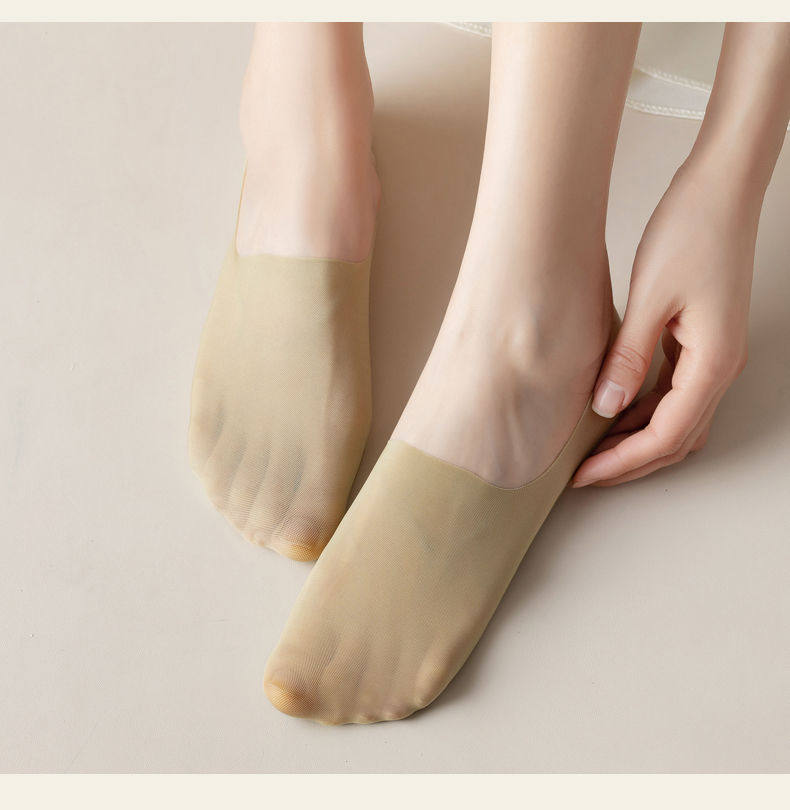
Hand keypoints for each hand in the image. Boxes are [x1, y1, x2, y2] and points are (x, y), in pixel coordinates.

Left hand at [573, 157, 758, 486]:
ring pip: (676, 419)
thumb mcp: (650, 298)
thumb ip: (627, 358)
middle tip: (585, 474)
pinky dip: (644, 411)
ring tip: (593, 450)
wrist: (719, 190)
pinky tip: (612, 412)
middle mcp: (720, 367)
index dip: (623, 461)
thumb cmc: (691, 232)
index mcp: (713, 362)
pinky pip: (673, 393)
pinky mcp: (700, 342)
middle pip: (675, 438)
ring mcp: (713, 356)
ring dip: (637, 439)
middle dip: (629, 461)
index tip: (584, 474)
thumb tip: (605, 407)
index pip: (666, 435)